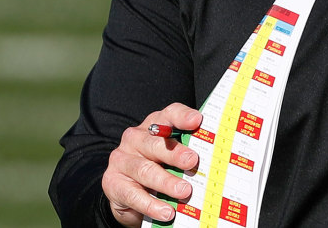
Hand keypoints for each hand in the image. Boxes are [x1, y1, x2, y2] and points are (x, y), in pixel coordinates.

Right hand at [101, 103, 202, 226]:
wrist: (127, 193)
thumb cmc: (159, 169)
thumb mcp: (172, 158)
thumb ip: (187, 152)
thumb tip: (215, 159)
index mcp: (154, 126)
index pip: (168, 115)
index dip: (182, 116)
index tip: (197, 121)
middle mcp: (135, 139)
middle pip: (155, 142)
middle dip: (175, 152)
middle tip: (192, 161)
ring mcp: (122, 160)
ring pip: (145, 170)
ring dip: (166, 182)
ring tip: (184, 192)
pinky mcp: (112, 183)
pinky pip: (133, 194)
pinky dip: (151, 204)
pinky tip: (166, 212)